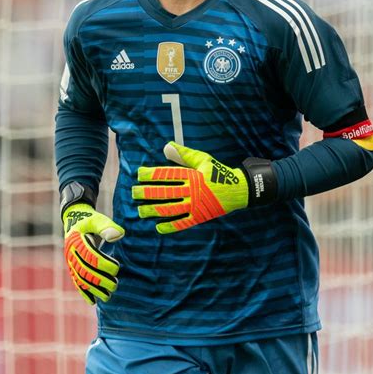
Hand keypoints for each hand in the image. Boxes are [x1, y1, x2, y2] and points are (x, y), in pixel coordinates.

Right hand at [63, 203, 124, 304]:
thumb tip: (119, 235)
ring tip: (108, 296)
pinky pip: (76, 282)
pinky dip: (84, 292)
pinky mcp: (71, 267)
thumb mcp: (98, 219)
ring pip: (81, 279)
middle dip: (100, 280)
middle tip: (115, 285)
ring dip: (94, 289)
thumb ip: (107, 226)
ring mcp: (70, 262)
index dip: (103, 264)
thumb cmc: (90, 219)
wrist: (75, 219)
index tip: (116, 268)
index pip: (91, 256)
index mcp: (76, 241)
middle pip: (85, 271)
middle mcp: (71, 253)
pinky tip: (92, 302)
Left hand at [132, 142, 248, 233]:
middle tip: (134, 192)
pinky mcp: (199, 217)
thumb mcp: (203, 159)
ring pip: (170, 209)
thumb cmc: (218, 171)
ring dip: (153, 210)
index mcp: (192, 175)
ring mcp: (196, 205)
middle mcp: (192, 191)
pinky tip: (157, 227)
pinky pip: (182, 223)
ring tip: (140, 211)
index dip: (151, 174)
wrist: (238, 190)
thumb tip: (166, 147)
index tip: (139, 174)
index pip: (167, 175)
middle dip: (147, 193)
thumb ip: (184, 154)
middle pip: (165, 192)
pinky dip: (170, 226)